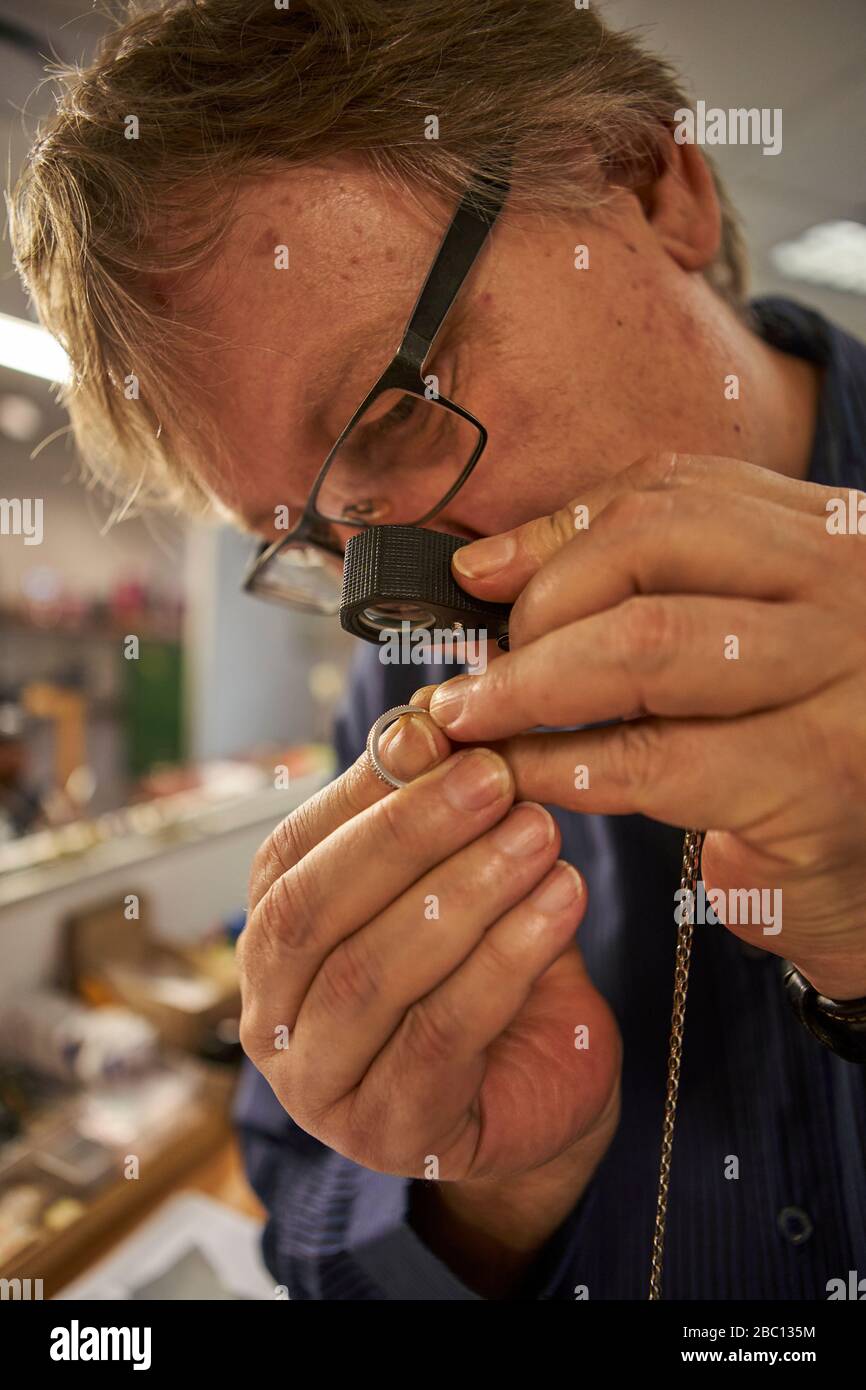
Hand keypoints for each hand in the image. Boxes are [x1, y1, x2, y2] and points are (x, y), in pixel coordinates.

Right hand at [239, 692, 619, 1210]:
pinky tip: (561, 901)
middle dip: (406, 835)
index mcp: (273, 939)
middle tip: (494, 780)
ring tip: (538, 834)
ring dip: (462, 892)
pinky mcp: (391, 1132)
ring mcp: (321, 1085)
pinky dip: (505, 958)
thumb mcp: (456, 876)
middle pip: (312, 912)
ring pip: (372, 975)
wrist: (542, 1084)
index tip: (447, 736)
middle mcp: (272, 1013)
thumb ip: (433, 810)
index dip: (365, 791)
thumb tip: (428, 716)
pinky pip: (442, 1034)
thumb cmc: (486, 967)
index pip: (291, 854)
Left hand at [429, 451, 865, 999]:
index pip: (669, 489)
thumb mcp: (727, 648)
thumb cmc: (786, 756)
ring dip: (529, 685)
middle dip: (536, 606)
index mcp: (828, 535)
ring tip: (471, 720)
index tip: (478, 581)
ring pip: (645, 643)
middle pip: (650, 542)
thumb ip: (632, 588)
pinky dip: (563, 765)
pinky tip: (523, 775)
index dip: (554, 534)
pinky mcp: (820, 775)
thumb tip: (485, 566)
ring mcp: (845, 675)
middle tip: (479, 670)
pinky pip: (655, 758)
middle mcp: (851, 584)